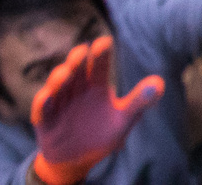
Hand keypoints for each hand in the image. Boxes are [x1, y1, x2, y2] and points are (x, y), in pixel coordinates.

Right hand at [31, 37, 162, 184]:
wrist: (79, 160)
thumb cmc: (103, 134)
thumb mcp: (123, 119)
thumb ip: (138, 101)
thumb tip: (160, 84)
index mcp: (97, 86)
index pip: (99, 65)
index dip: (101, 53)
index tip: (104, 42)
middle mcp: (77, 89)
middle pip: (76, 70)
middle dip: (77, 60)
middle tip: (82, 51)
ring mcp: (60, 103)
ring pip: (57, 85)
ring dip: (59, 78)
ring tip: (66, 74)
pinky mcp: (45, 120)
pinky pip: (42, 109)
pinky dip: (43, 102)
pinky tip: (47, 97)